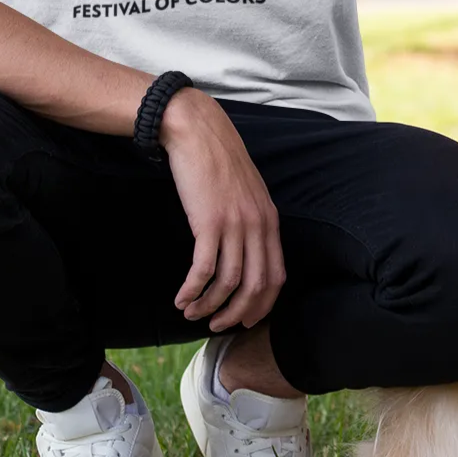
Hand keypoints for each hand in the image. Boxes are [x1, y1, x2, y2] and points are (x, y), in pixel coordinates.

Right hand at [161, 88, 284, 331]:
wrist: (198, 131)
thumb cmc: (218, 161)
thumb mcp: (247, 192)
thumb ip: (252, 220)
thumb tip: (246, 252)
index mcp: (270, 220)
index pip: (277, 276)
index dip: (262, 305)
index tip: (245, 320)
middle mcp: (257, 225)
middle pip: (256, 286)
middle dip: (236, 314)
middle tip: (216, 325)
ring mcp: (235, 224)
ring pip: (228, 282)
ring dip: (209, 305)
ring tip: (191, 312)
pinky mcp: (208, 222)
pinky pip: (203, 270)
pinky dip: (192, 290)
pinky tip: (181, 298)